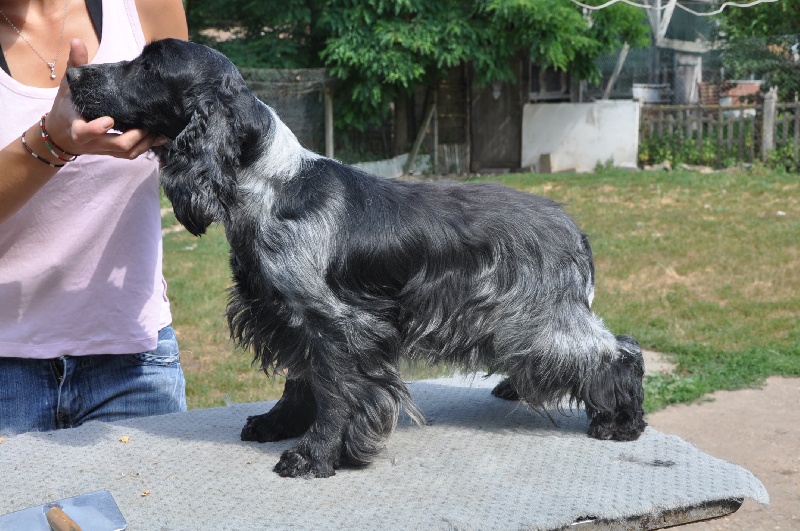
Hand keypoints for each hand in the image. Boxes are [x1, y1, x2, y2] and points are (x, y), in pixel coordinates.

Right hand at [45, 39, 165, 159]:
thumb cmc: (67, 107)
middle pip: (115, 145)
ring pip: (127, 153)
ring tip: (158, 129)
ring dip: (144, 143)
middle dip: (134, 136)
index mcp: (76, 127)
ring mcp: (104, 149)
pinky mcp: (113, 152)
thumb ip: (75, 66)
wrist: (61, 134)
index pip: (84, 133)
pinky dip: (146, 147)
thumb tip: (77, 41)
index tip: (109, 120)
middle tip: (146, 123)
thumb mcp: (68, 87)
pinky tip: (160, 137)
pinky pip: (131, 154)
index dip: (96, 129)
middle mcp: (91, 142)